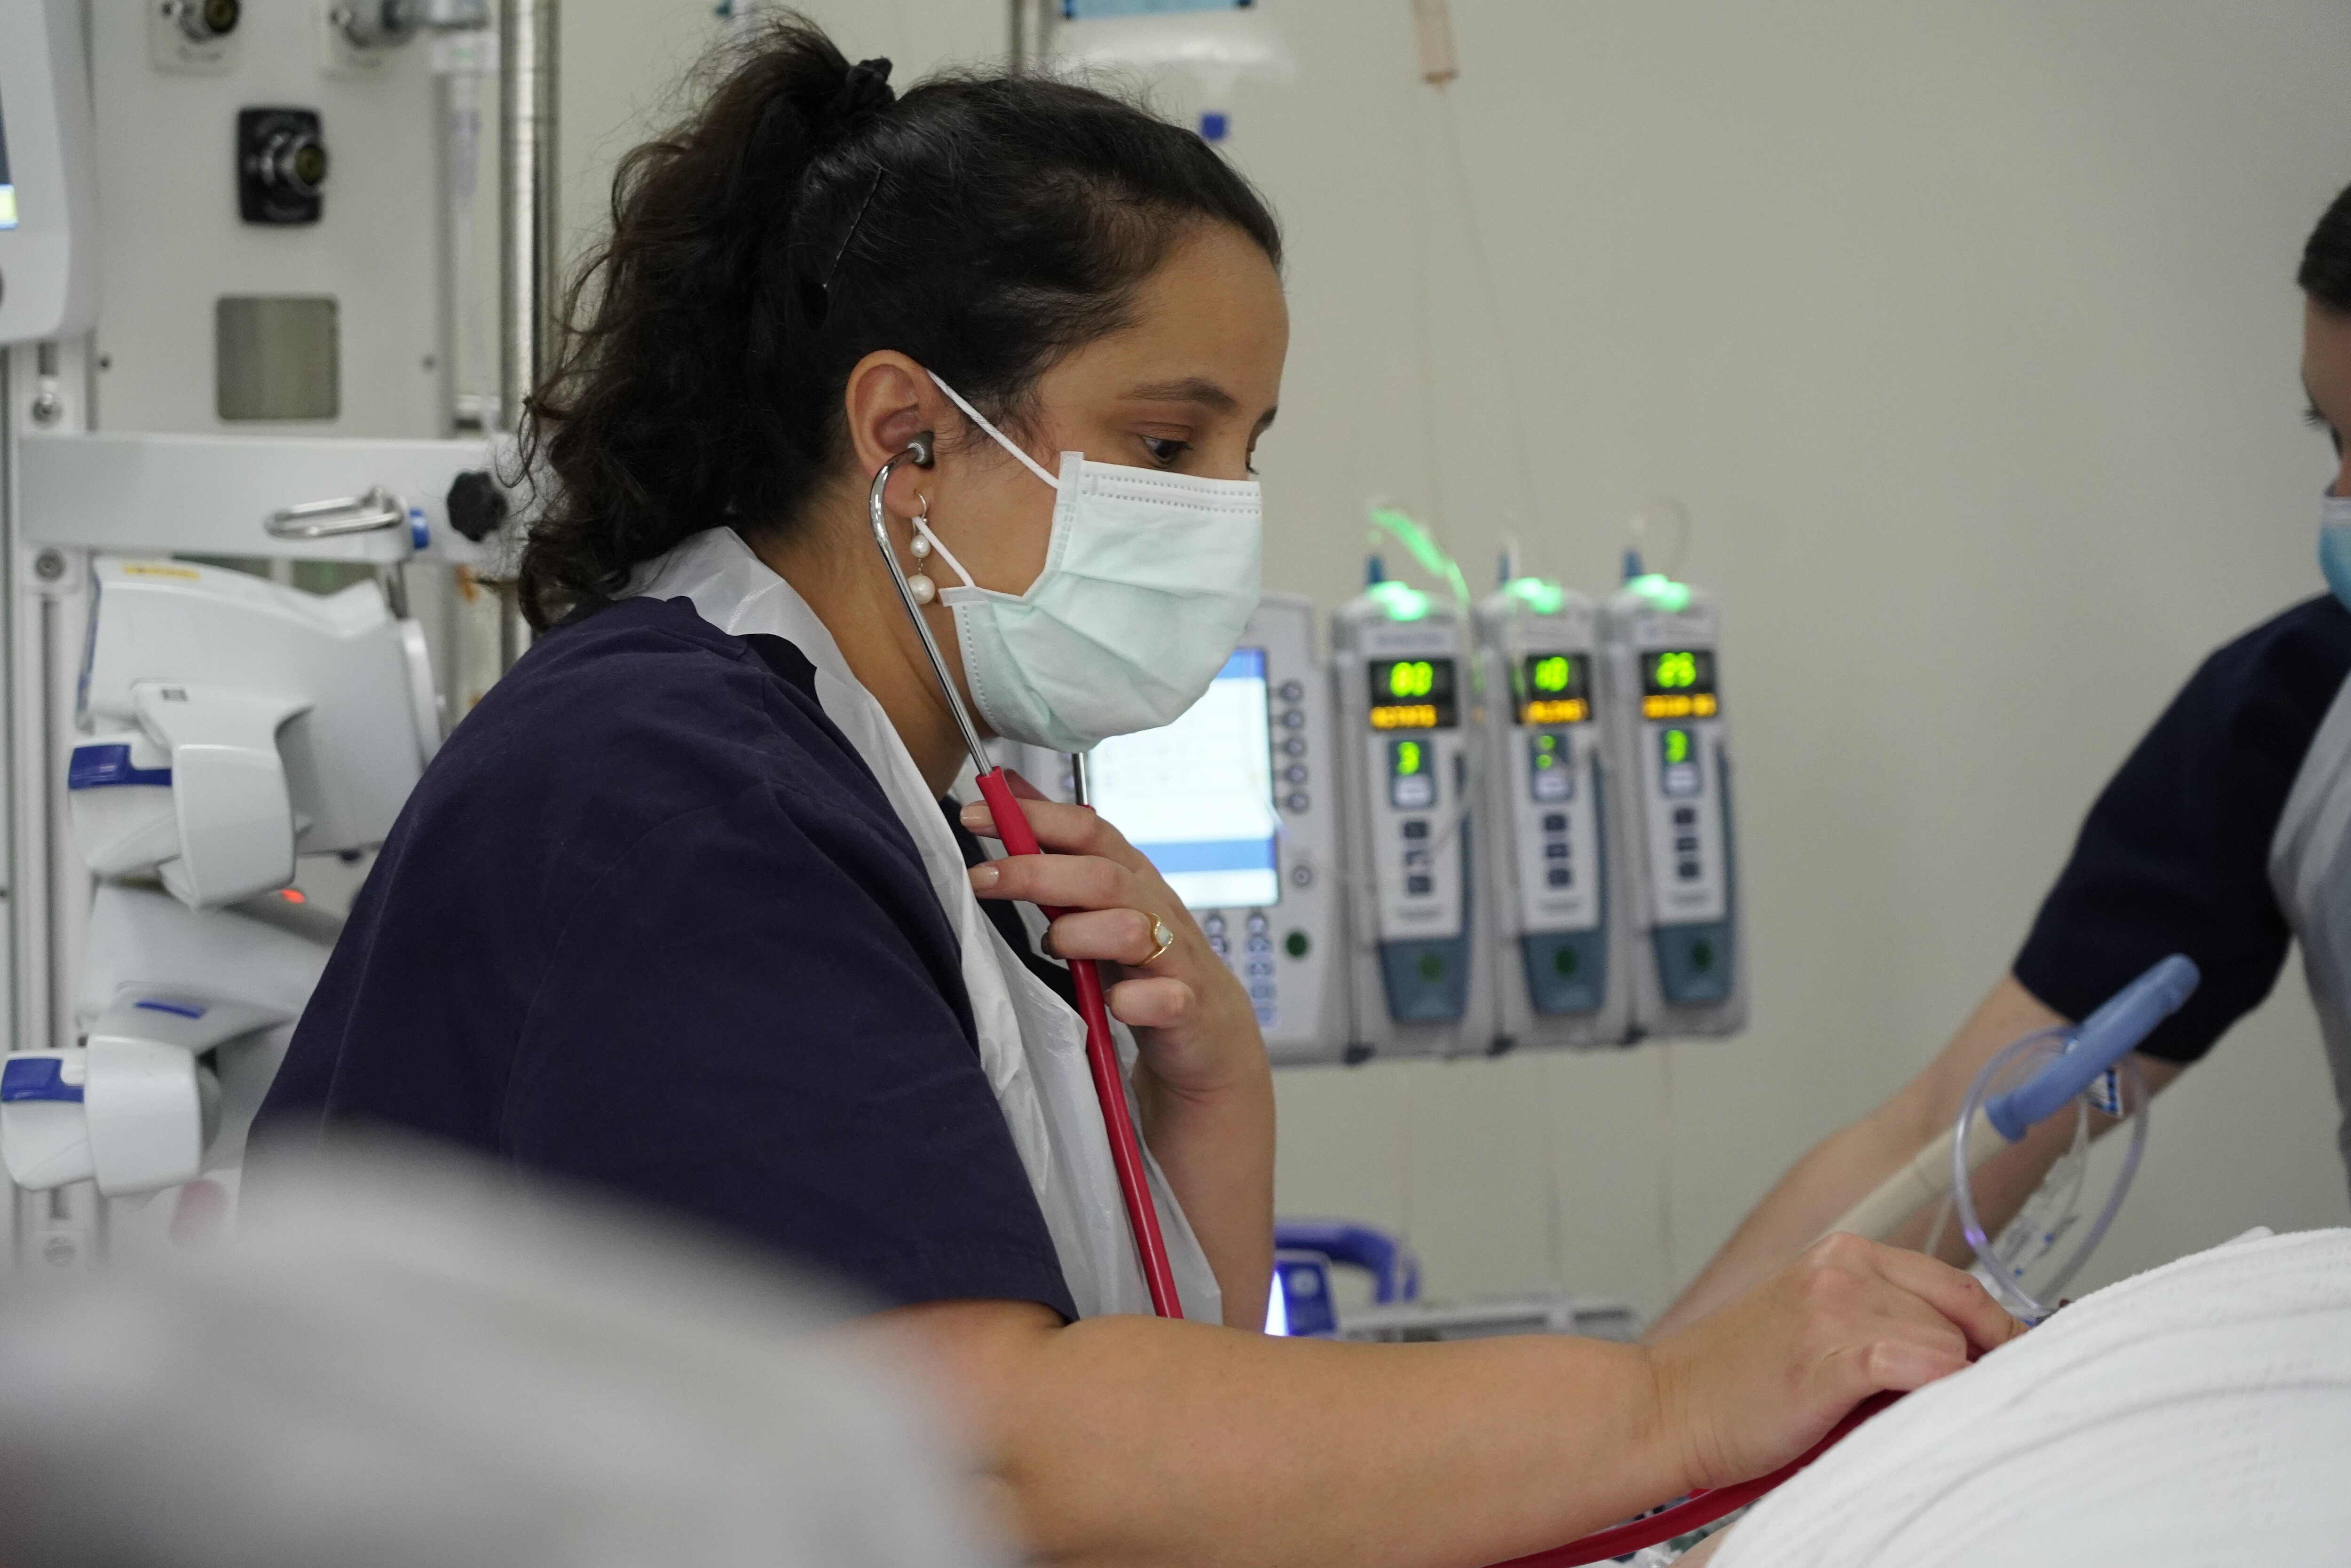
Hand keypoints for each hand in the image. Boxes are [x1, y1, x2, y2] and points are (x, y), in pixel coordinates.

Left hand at [961, 774, 1263, 1096]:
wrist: (1208, 1028)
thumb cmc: (1144, 958)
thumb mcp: (1102, 897)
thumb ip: (1057, 849)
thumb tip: (1006, 787)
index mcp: (1132, 877)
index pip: (1088, 829)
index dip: (1034, 818)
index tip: (974, 816)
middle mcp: (1155, 908)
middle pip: (1102, 876)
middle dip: (1036, 873)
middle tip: (981, 880)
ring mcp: (1174, 958)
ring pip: (1129, 930)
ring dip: (1078, 934)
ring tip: (1051, 947)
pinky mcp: (1185, 1007)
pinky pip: (1162, 998)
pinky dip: (1132, 999)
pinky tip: (1112, 1003)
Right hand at [1644, 1233, 2023, 1489]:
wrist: (1664, 1407)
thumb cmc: (1738, 1384)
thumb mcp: (1816, 1330)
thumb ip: (1883, 1325)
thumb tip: (1968, 1361)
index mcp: (1842, 1254)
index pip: (1956, 1285)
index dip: (1995, 1332)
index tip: (2014, 1369)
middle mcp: (1842, 1268)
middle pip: (1960, 1313)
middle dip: (1974, 1363)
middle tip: (1965, 1406)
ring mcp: (1835, 1307)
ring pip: (1947, 1344)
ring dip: (1944, 1388)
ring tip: (1906, 1419)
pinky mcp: (1829, 1354)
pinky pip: (1923, 1367)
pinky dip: (1937, 1393)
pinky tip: (1915, 1414)